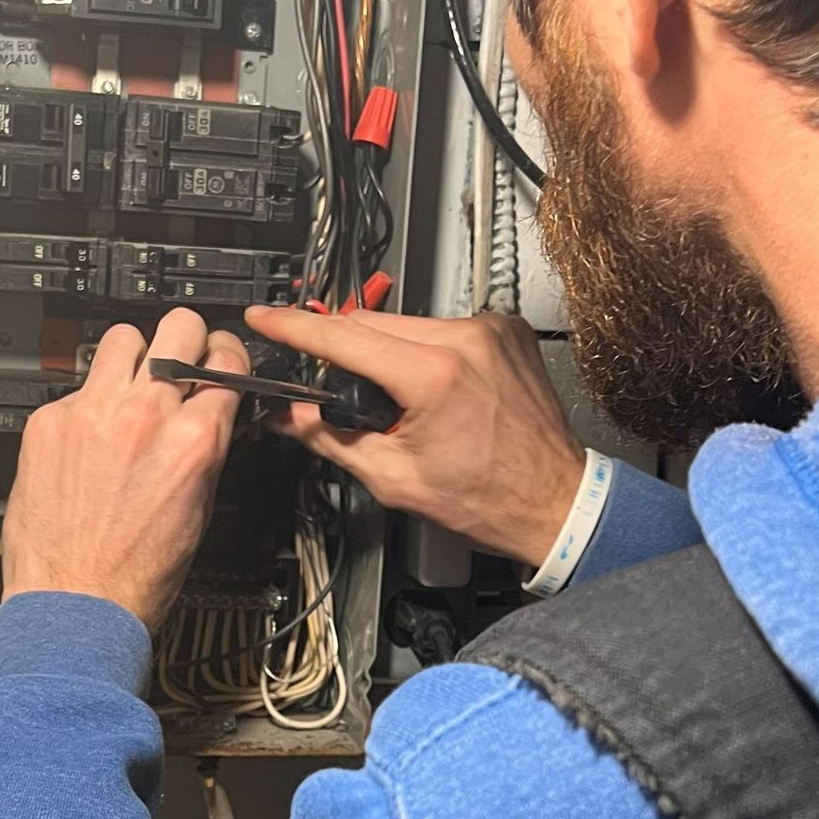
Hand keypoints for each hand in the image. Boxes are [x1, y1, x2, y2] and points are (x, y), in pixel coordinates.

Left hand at [1, 309, 250, 630]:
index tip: (218, 359)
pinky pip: (76, 386)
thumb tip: (208, 413)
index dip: (225, 358)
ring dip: (133, 355)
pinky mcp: (48, 421)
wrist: (75, 604)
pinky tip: (89, 433)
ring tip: (130, 382)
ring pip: (121, 338)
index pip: (226, 360)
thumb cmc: (136, 574)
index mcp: (194, 439)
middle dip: (186, 339)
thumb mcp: (198, 507)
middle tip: (179, 356)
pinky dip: (87, 402)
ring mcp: (92, 412)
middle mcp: (145, 414)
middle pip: (179, 326)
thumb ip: (205, 446)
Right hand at [242, 303, 585, 568]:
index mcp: (435, 375)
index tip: (264, 317)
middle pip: (372, 323)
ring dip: (387, 350)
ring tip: (395, 399)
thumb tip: (291, 418)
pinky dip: (427, 349)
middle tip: (330, 385)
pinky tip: (433, 388)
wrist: (555, 502)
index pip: (343, 336)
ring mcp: (491, 330)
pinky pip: (445, 327)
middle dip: (342, 347)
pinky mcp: (507, 330)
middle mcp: (467, 339)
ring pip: (408, 323)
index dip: (293, 327)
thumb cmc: (489, 498)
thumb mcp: (393, 478)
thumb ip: (331, 439)